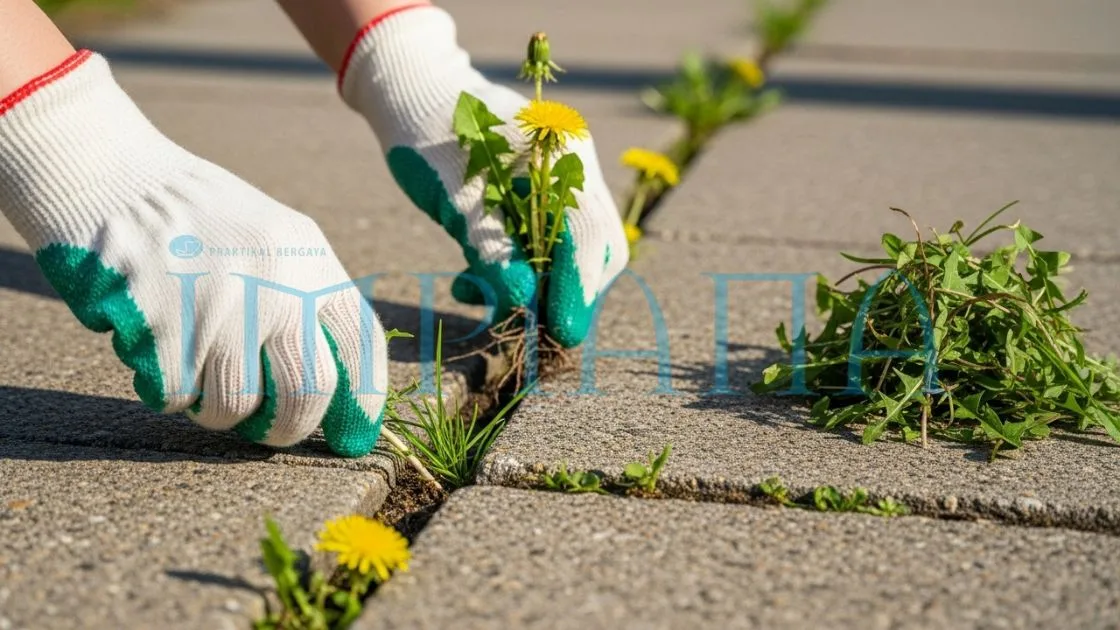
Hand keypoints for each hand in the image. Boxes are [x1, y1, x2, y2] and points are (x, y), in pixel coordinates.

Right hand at [0, 52, 387, 456]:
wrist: (114, 176)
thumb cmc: (200, 222)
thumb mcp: (276, 242)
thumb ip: (308, 303)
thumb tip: (337, 396)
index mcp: (313, 260)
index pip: (362, 343)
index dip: (365, 401)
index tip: (351, 438)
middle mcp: (278, 282)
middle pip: (309, 391)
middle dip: (287, 429)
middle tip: (264, 430)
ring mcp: (222, 303)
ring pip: (235, 405)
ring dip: (215, 411)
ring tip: (196, 377)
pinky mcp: (164, 323)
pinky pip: (175, 395)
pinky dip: (164, 387)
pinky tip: (155, 349)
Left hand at [340, 6, 628, 346]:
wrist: (410, 94)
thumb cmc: (428, 135)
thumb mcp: (455, 197)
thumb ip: (492, 249)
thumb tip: (524, 303)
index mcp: (565, 156)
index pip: (589, 236)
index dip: (578, 290)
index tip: (561, 334)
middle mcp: (574, 171)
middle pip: (594, 251)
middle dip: (563, 297)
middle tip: (529, 334)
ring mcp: (560, 186)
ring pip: (569, 256)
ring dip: (533, 290)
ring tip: (476, 298)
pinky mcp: (538, 201)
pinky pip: (543, 249)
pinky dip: (514, 274)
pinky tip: (471, 283)